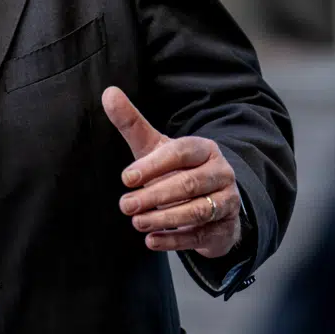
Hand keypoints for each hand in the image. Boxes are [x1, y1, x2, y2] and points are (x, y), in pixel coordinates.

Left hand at [103, 87, 241, 258]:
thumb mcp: (155, 147)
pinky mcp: (223, 229)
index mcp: (204, 150)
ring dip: (165, 218)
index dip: (153, 165)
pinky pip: (201, 236)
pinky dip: (176, 240)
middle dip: (155, 196)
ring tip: (137, 223)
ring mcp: (226, 203)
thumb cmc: (176, 169)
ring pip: (198, 211)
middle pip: (189, 184)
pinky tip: (152, 240)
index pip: (181, 152)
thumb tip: (108, 93)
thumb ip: (132, 123)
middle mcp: (221, 174)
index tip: (125, 178)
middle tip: (125, 206)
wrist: (211, 200)